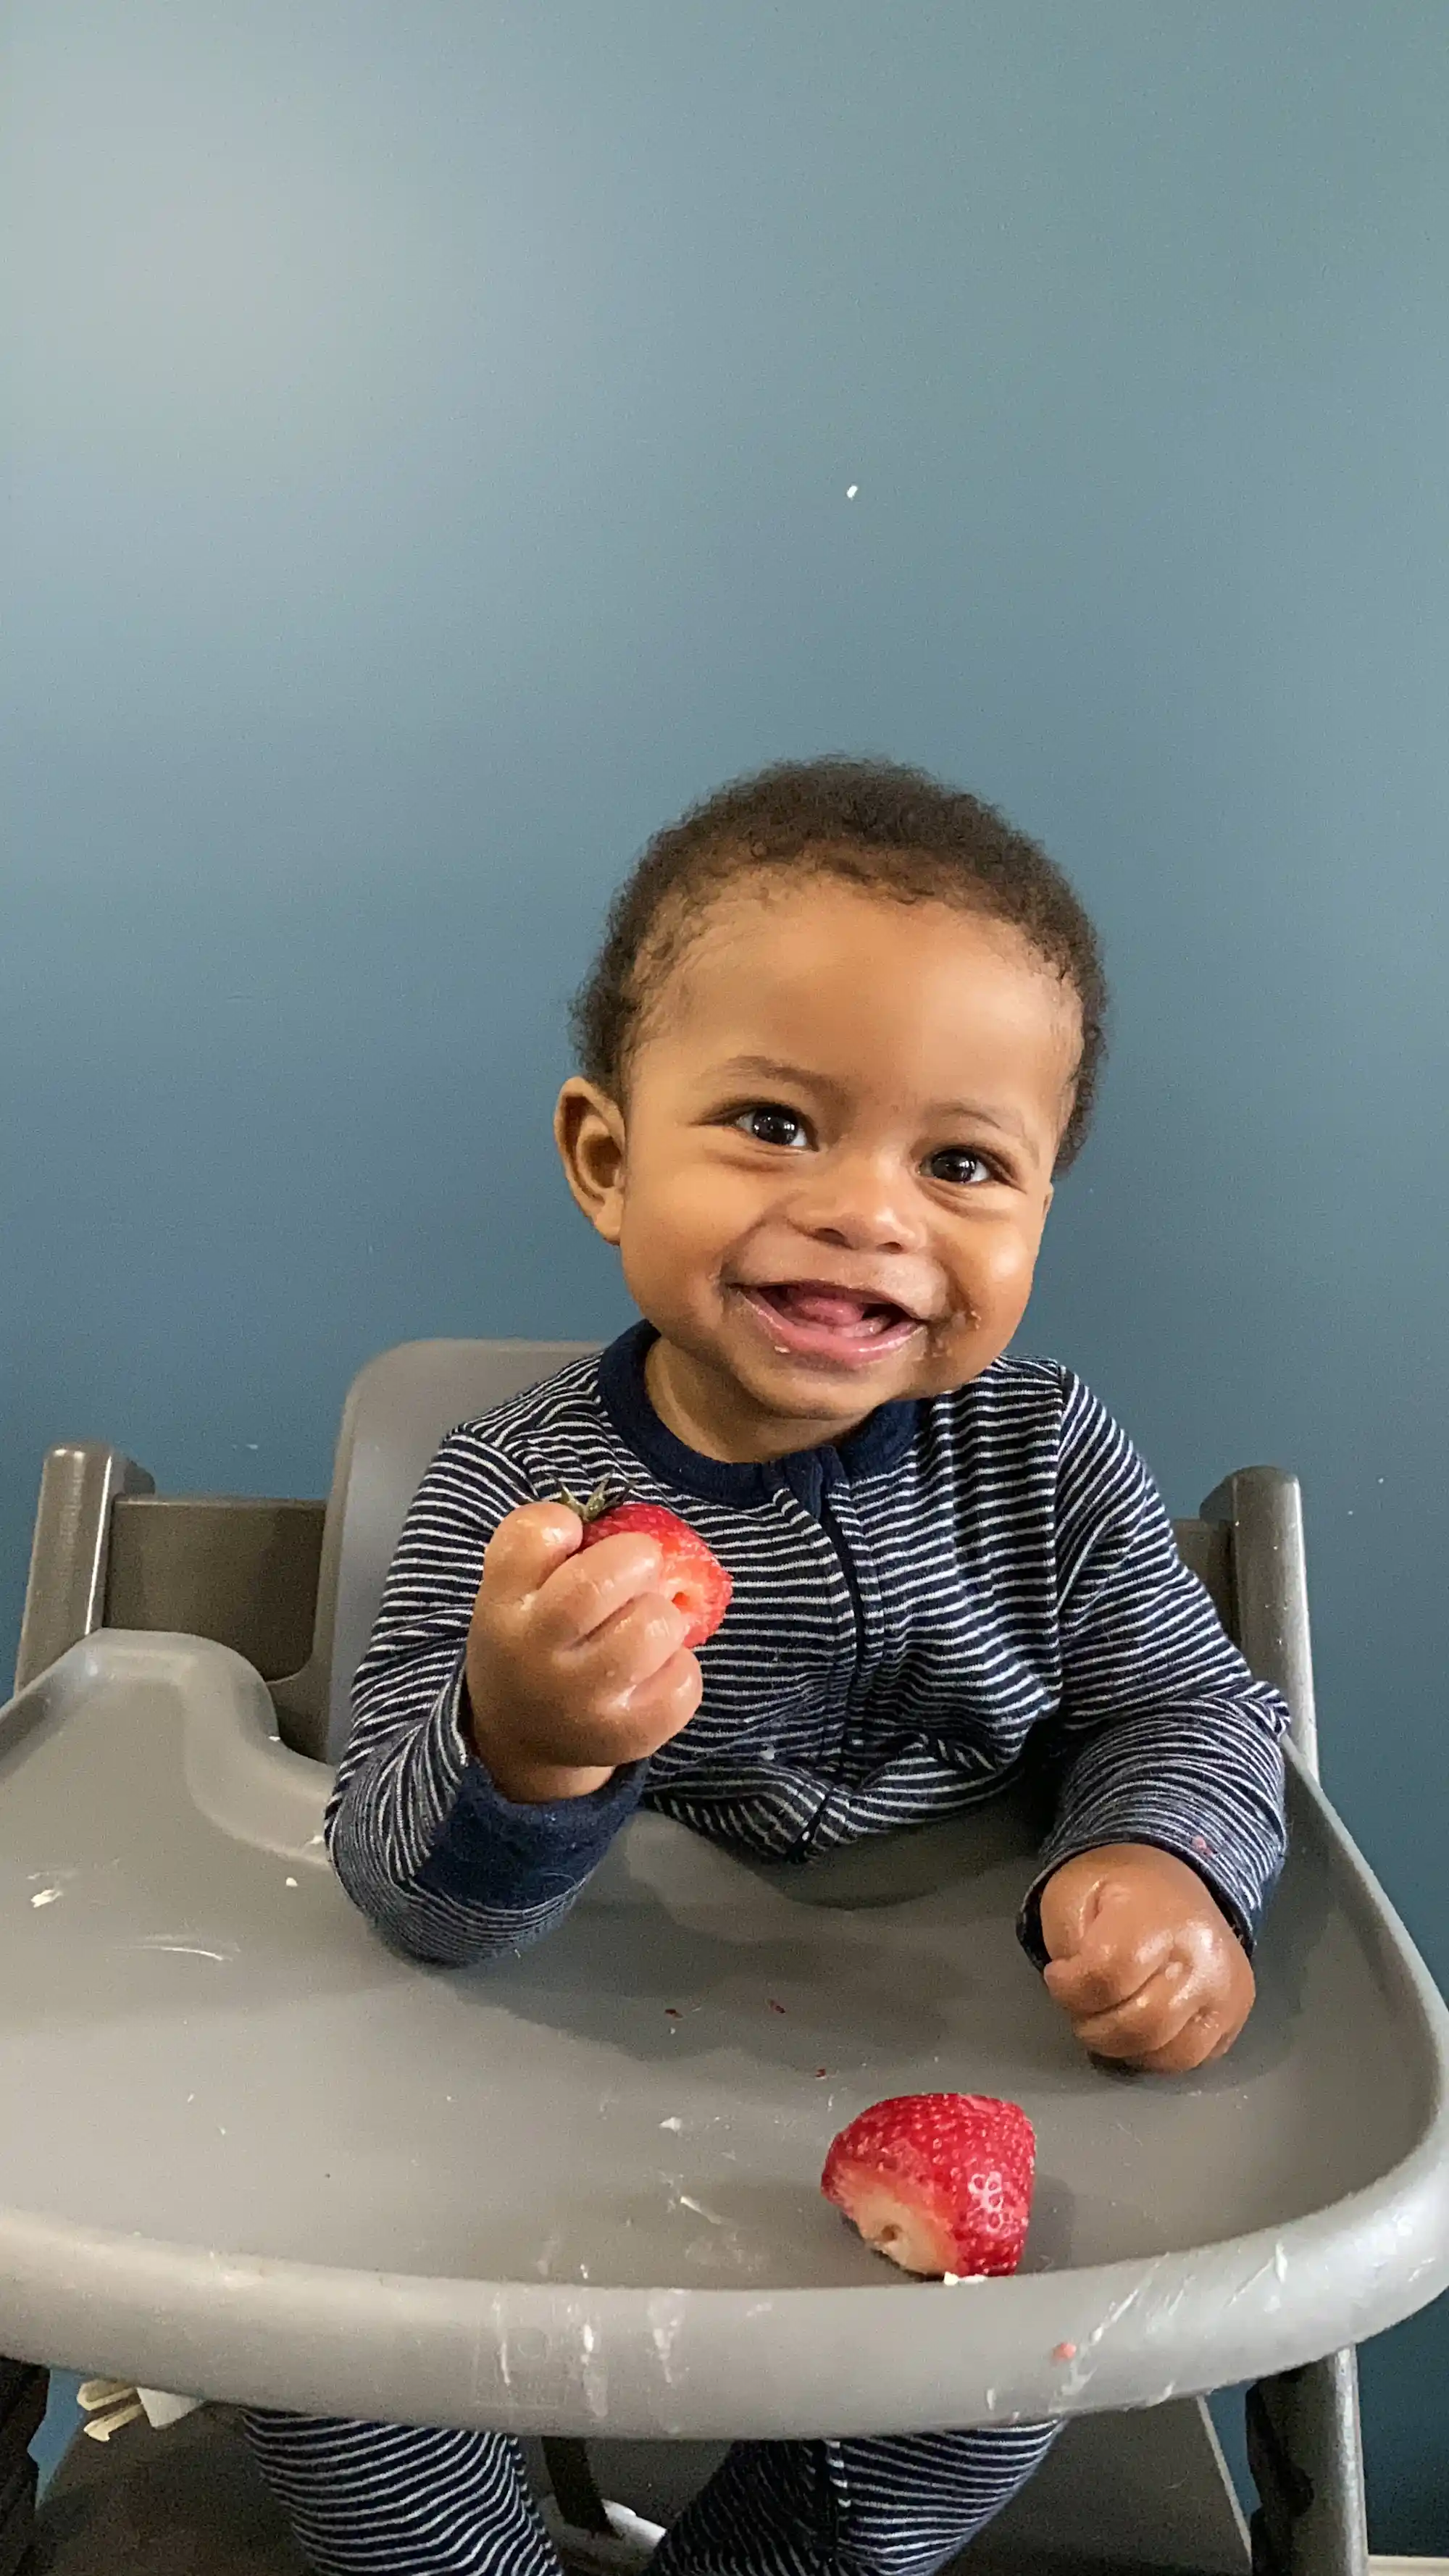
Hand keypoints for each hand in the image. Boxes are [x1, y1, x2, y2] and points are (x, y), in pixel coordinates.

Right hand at [463, 1501, 702, 1802]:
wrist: (521, 1738)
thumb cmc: (533, 1639)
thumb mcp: (516, 1594)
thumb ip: (554, 1552)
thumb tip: (634, 1526)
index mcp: (503, 1605)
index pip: (532, 1535)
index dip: (562, 1524)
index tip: (571, 1540)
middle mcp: (534, 1654)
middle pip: (598, 1581)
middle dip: (637, 1559)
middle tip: (639, 1571)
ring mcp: (580, 1701)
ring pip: (651, 1628)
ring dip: (663, 1617)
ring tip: (646, 1627)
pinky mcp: (624, 1736)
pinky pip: (683, 1681)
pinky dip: (681, 1668)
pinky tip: (655, 1672)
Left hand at [1038, 1843, 1254, 2074]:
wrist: (1172, 1878)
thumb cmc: (1116, 1889)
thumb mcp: (1070, 1894)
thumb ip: (1065, 1944)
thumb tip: (1077, 1994)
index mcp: (1159, 1919)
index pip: (1108, 1979)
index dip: (1069, 1989)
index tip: (1058, 1975)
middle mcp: (1204, 1958)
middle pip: (1141, 2025)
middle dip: (1094, 2028)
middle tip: (1080, 2007)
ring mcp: (1227, 1990)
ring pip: (1170, 2054)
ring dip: (1124, 2048)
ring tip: (1108, 2017)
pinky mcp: (1236, 2013)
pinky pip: (1193, 2059)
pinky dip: (1155, 2055)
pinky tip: (1138, 2029)